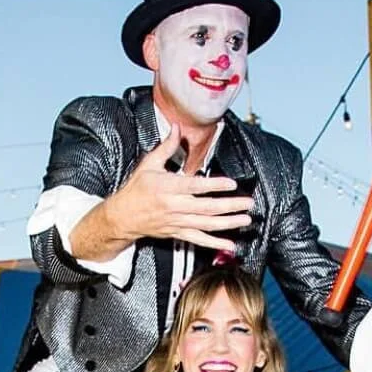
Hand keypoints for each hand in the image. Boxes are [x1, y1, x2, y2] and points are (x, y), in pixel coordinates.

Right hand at [106, 124, 252, 253]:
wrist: (123, 217)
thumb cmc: (136, 190)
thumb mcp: (149, 164)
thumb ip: (166, 147)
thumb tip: (177, 127)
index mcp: (168, 187)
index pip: (195, 186)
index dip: (214, 185)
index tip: (231, 183)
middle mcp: (175, 207)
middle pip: (207, 208)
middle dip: (230, 206)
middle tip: (248, 202)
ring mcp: (177, 222)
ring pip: (207, 224)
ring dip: (228, 223)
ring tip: (246, 219)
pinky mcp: (178, 233)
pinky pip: (199, 239)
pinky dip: (215, 243)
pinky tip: (229, 244)